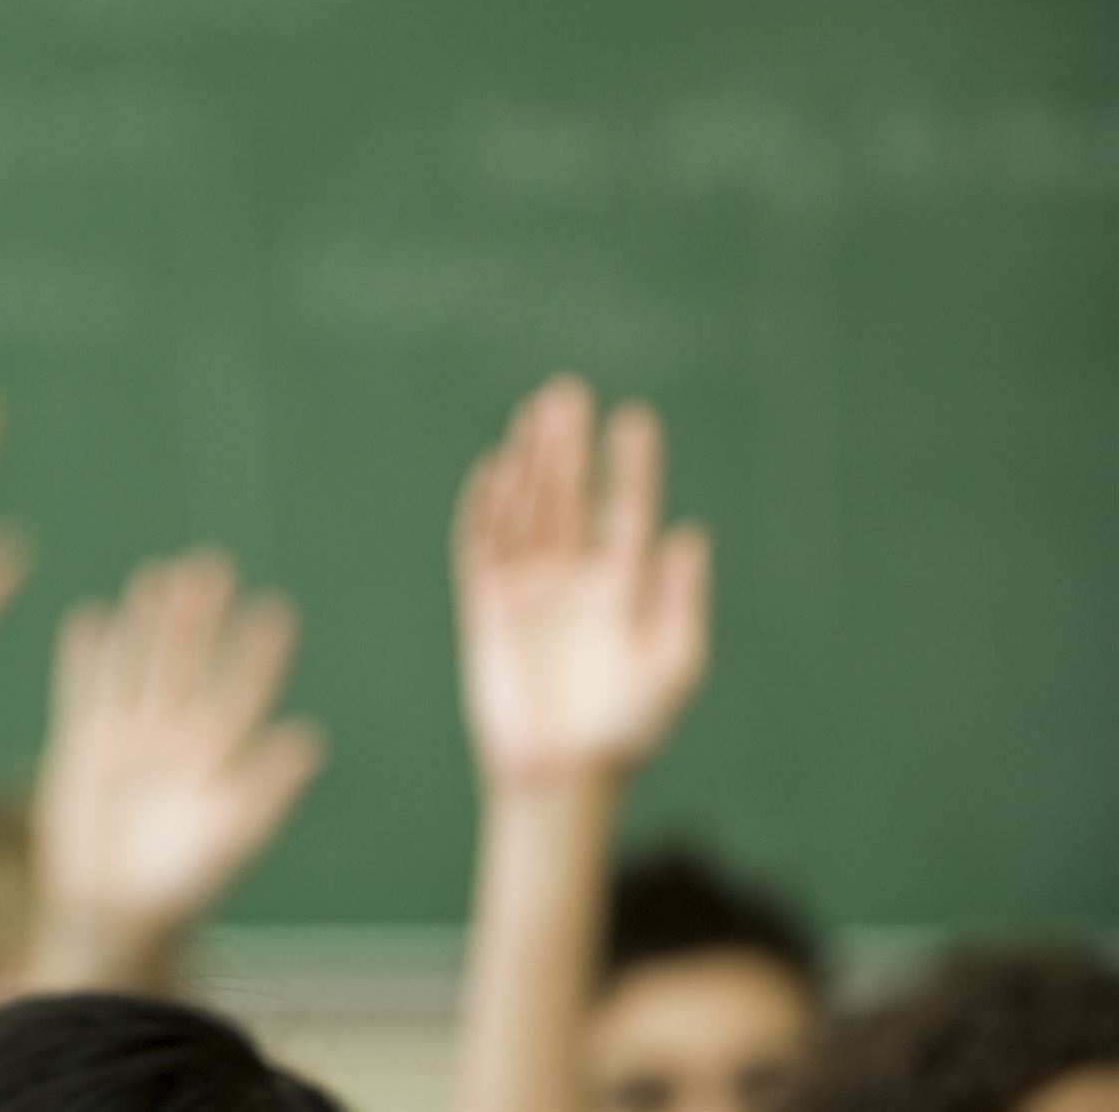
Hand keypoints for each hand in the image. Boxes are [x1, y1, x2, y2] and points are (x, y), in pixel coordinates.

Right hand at [34, 550, 325, 971]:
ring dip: (148, 626)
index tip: (277, 611)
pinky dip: (87, 658)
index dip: (258, 654)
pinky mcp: (83, 746)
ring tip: (157, 576)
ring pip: (141, 667)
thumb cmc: (183, 884)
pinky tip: (92, 617)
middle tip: (213, 566)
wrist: (112, 914)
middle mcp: (177, 738)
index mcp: (219, 757)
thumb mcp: (233, 838)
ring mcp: (129, 738)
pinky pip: (85, 691)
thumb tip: (313, 739)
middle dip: (200, 620)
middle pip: (190, 666)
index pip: (242, 693)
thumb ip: (269, 788)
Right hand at [452, 376, 710, 786]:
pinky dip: (485, 511)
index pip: (624, 511)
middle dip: (567, 448)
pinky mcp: (486, 608)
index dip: (629, 466)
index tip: (634, 419)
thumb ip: (681, 601)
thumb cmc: (626, 730)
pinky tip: (493, 472)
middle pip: (567, 498)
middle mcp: (571, 578)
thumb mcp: (674, 666)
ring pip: (525, 512)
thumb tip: (689, 535)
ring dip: (528, 465)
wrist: (564, 777)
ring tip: (534, 415)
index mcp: (620, 586)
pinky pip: (481, 549)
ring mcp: (526, 590)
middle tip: (568, 392)